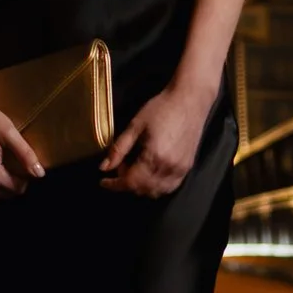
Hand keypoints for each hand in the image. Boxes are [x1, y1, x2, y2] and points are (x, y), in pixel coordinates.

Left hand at [98, 82, 212, 196]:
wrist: (189, 100)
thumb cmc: (161, 108)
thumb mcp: (135, 126)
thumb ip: (119, 149)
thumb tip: (104, 167)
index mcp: (154, 157)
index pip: (130, 182)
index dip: (114, 185)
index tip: (103, 182)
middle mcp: (169, 168)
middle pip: (142, 190)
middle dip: (126, 183)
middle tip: (121, 165)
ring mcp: (180, 170)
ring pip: (156, 192)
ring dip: (141, 187)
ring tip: (135, 168)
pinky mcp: (187, 167)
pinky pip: (169, 187)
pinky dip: (156, 186)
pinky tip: (150, 174)